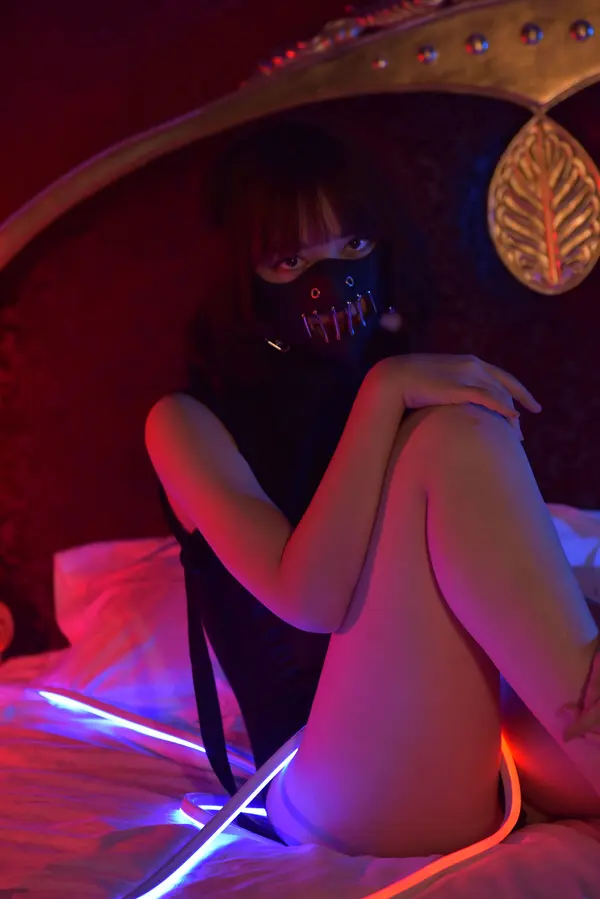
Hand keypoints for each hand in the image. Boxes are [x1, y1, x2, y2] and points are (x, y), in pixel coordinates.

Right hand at [370, 354, 541, 437]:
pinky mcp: (460, 388)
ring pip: (500, 396)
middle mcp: (473, 366)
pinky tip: (513, 420)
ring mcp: (468, 376)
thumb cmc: (411, 382)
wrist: (394, 377)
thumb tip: (457, 405)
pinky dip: (504, 410)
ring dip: (511, 417)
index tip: (529, 406)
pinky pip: (490, 400)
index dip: (519, 392)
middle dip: (518, 409)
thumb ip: (452, 388)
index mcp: (469, 362)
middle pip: (505, 389)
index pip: (502, 377)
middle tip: (521, 434)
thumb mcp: (439, 382)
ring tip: (516, 437)